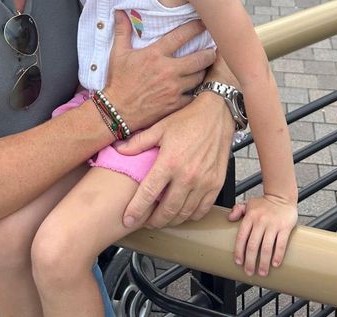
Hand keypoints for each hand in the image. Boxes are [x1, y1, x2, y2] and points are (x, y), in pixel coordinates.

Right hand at [104, 12, 215, 131]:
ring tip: (207, 67)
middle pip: (199, 59)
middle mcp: (168, 70)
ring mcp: (174, 89)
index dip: (195, 28)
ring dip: (204, 71)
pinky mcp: (175, 104)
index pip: (181, 36)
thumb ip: (122, 31)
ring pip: (200, 77)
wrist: (117, 111)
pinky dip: (198, 91)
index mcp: (155, 55)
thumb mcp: (118, 53)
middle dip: (209, 53)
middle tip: (213, 49)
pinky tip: (199, 87)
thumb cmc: (118, 81)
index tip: (204, 24)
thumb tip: (120, 12)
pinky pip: (194, 96)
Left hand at [119, 90, 234, 229]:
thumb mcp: (160, 127)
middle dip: (154, 221)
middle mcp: (187, 176)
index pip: (148, 194)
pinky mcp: (216, 184)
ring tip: (162, 218)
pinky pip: (202, 210)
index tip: (128, 220)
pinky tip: (183, 212)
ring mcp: (203, 182)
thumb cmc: (187, 119)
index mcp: (169, 162)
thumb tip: (119, 150)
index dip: (136, 210)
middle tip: (146, 221)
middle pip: (167, 211)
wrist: (217, 114)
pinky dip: (190, 216)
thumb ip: (139, 142)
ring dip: (171, 220)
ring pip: (184, 214)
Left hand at [228, 194, 297, 276]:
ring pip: (266, 247)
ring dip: (264, 263)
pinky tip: (275, 264)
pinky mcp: (285, 228)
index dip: (239, 251)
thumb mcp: (249, 204)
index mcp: (250, 217)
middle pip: (253, 245)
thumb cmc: (264, 203)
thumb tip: (229, 218)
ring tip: (262, 272)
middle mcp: (260, 221)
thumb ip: (238, 210)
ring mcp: (273, 225)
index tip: (238, 262)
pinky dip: (277, 255)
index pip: (242, 237)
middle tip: (249, 272)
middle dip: (250, 261)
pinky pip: (281, 244)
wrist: (282, 196)